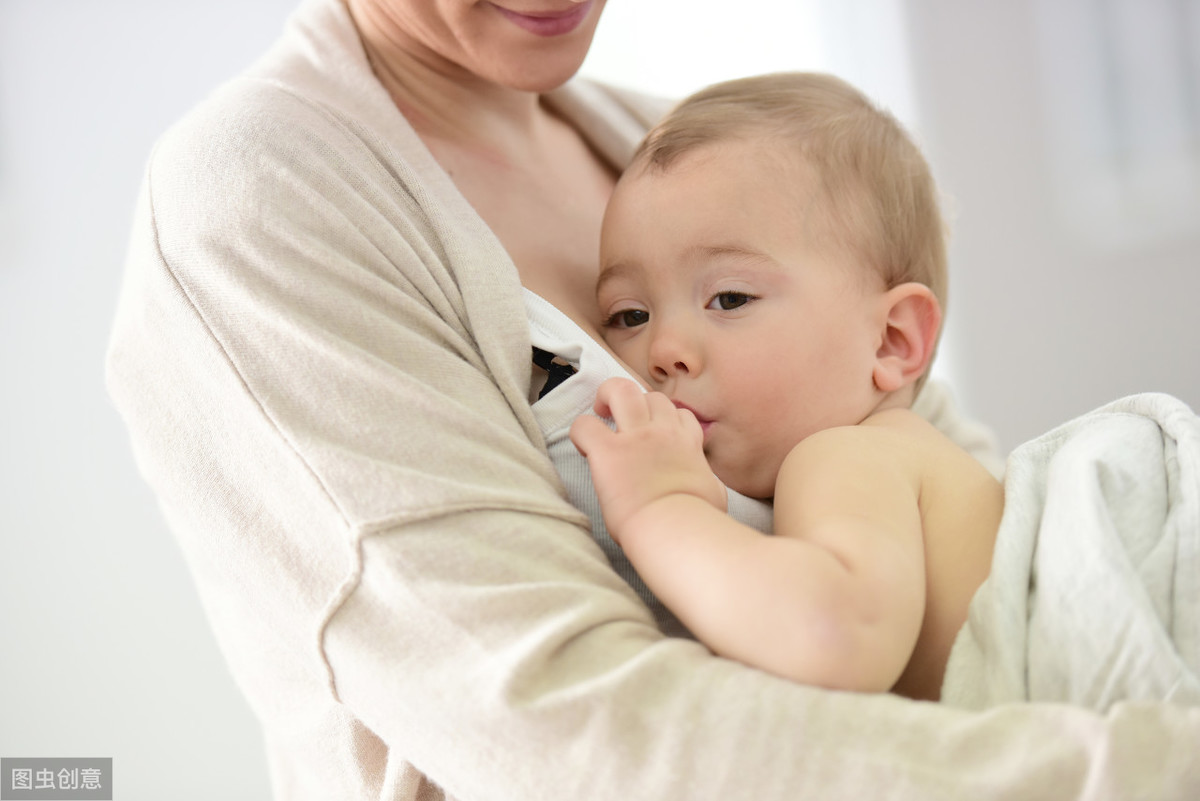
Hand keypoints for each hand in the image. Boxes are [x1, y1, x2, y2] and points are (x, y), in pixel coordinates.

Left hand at [570, 377, 725, 541]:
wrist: (676, 528)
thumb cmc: (699, 519)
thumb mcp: (715, 493)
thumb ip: (707, 481)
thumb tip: (705, 485)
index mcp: (687, 443)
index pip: (680, 415)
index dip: (666, 421)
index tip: (655, 436)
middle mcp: (663, 432)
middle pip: (652, 395)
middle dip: (636, 402)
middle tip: (622, 419)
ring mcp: (635, 437)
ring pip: (621, 390)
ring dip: (607, 398)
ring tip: (600, 415)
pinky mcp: (608, 451)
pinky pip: (585, 425)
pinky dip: (580, 431)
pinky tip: (584, 446)